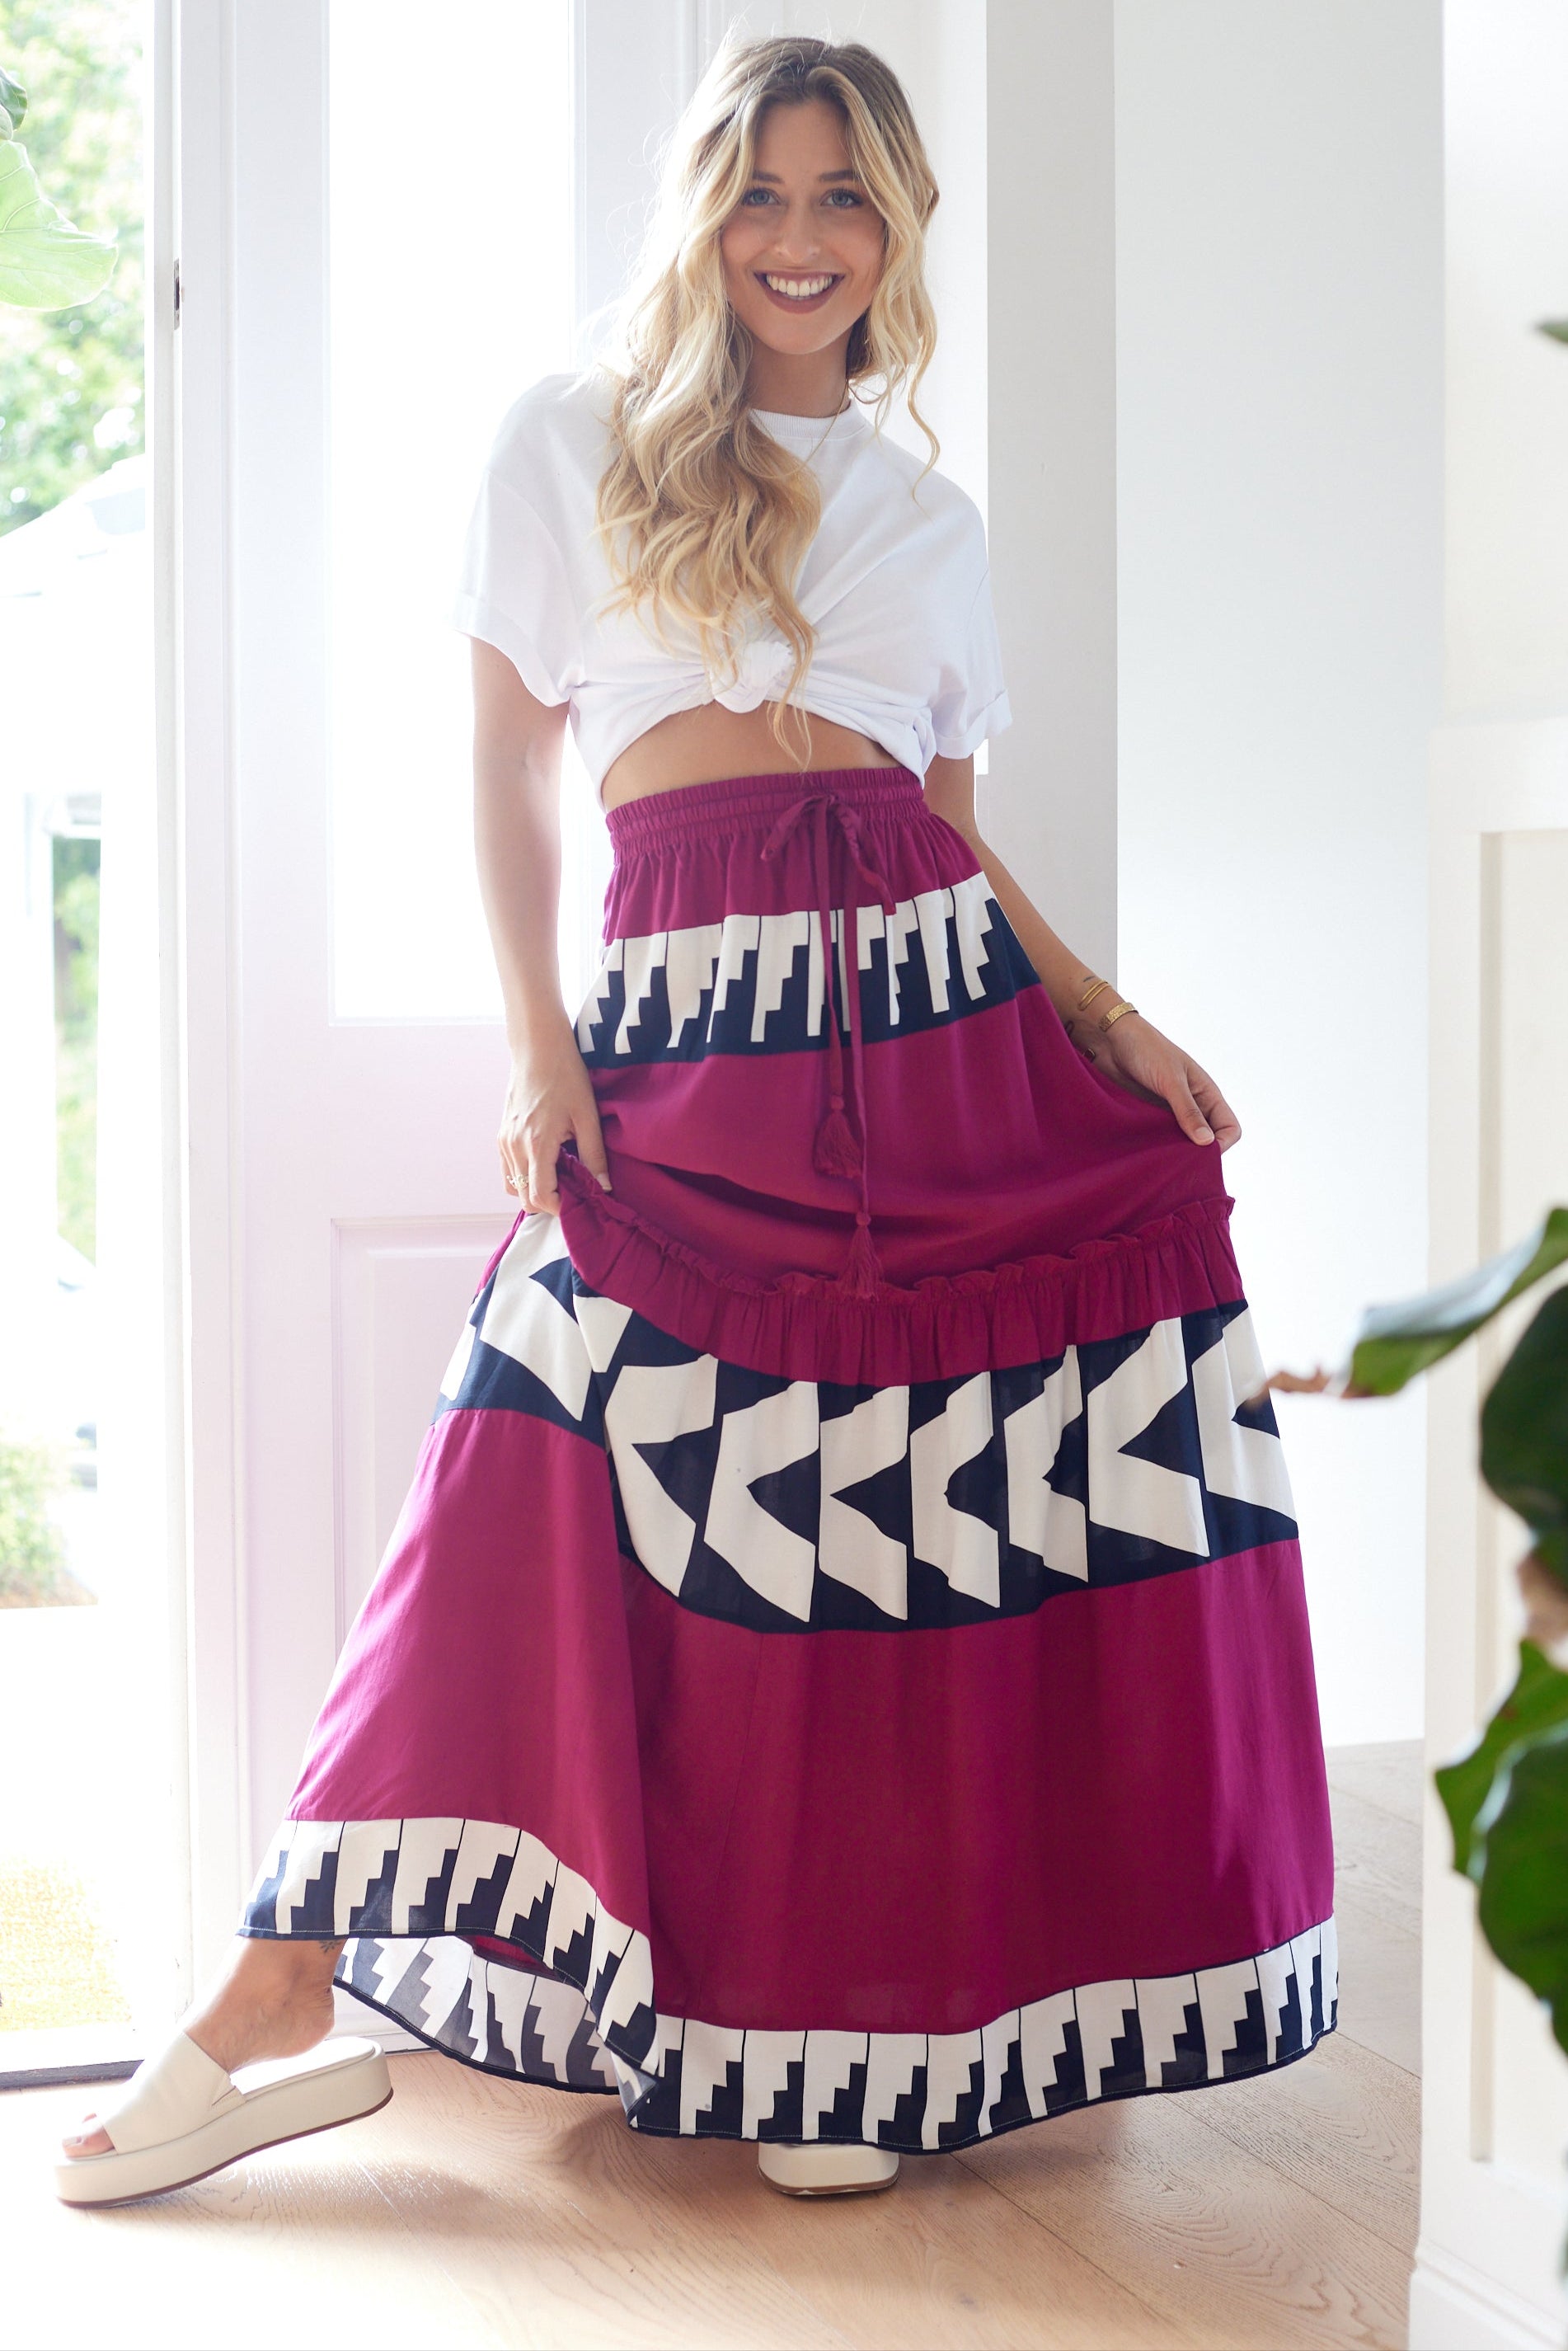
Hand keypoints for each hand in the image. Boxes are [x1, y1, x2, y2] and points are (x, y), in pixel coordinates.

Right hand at [499, 1033, 611, 1212]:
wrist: (538, 1048)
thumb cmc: (566, 1076)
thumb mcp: (587, 1116)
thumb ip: (594, 1155)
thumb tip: (604, 1188)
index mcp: (537, 1144)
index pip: (540, 1197)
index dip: (560, 1208)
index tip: (579, 1202)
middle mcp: (514, 1147)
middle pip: (524, 1198)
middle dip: (548, 1202)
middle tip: (573, 1190)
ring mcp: (504, 1141)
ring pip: (513, 1186)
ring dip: (534, 1189)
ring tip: (559, 1174)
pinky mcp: (501, 1135)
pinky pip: (507, 1170)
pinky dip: (523, 1176)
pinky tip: (545, 1162)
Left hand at [1067, 1010, 1240, 1150]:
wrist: (1111, 1039)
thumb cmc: (1146, 1050)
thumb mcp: (1170, 1080)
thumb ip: (1188, 1111)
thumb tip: (1207, 1143)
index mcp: (1207, 1094)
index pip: (1229, 1128)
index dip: (1221, 1143)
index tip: (1200, 1153)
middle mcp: (1193, 1105)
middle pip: (1208, 1140)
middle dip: (1198, 1154)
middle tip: (1178, 1162)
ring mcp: (1170, 1112)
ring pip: (1183, 1142)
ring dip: (1175, 1153)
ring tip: (1161, 1159)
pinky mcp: (1149, 1116)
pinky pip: (1160, 1138)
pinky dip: (1158, 1148)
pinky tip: (1147, 1152)